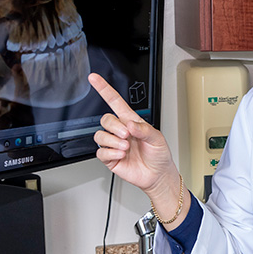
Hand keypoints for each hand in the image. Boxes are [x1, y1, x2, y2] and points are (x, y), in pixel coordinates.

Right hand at [88, 73, 180, 204]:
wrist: (158, 175)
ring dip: (113, 141)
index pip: (115, 101)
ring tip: (126, 147)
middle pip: (105, 119)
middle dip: (114, 126)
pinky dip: (111, 153)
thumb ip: (144, 129)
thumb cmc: (159, 155)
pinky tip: (121, 155)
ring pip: (99, 135)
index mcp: (131, 121)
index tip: (94, 78)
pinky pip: (101, 152)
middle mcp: (120, 132)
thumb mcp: (157, 138)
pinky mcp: (110, 158)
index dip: (104, 89)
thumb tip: (130, 124)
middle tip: (126, 136)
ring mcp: (114, 145)